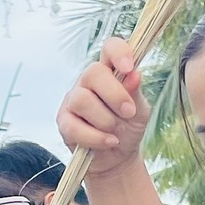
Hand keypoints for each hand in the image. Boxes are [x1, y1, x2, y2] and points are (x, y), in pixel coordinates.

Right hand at [55, 38, 150, 176]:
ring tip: (115, 131)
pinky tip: (108, 141)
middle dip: (114, 94)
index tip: (129, 68)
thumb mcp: (140, 110)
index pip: (110, 48)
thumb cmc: (128, 127)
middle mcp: (88, 81)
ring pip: (82, 100)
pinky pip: (74, 126)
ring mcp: (73, 100)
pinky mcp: (64, 122)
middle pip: (93, 72)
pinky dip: (96, 137)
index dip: (118, 52)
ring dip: (105, 119)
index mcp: (110, 71)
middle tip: (129, 112)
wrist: (118, 156)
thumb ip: (135, 93)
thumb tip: (134, 75)